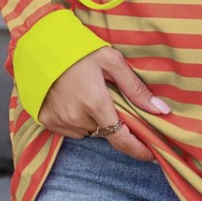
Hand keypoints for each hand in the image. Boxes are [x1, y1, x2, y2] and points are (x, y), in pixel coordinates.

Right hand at [37, 48, 170, 161]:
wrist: (40, 46)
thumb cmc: (79, 50)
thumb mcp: (112, 61)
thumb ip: (136, 88)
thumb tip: (162, 110)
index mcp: (95, 103)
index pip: (121, 139)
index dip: (139, 150)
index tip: (153, 155)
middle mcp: (76, 117)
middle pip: (106, 132)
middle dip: (115, 122)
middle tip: (113, 101)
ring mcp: (59, 121)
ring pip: (89, 131)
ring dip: (96, 121)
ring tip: (90, 95)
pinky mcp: (47, 120)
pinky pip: (71, 130)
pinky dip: (78, 120)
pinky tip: (75, 100)